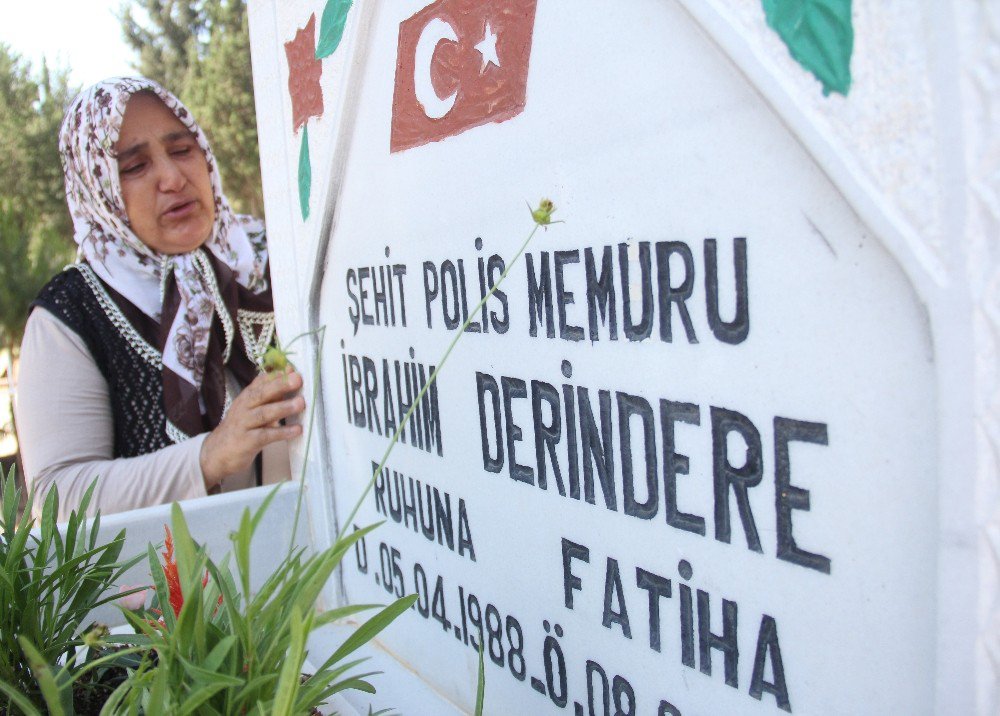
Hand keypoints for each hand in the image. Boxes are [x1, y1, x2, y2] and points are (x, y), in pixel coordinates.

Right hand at [199, 367, 305, 488]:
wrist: (218, 452)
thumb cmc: (242, 427)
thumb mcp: (254, 408)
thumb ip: (271, 395)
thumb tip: (292, 377)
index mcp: (247, 397)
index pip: (261, 381)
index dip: (277, 374)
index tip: (293, 369)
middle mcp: (244, 407)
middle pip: (261, 394)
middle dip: (280, 385)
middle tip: (297, 379)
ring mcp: (244, 424)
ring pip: (263, 413)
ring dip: (283, 407)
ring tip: (301, 403)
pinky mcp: (246, 442)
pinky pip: (265, 435)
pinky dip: (282, 432)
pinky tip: (297, 429)